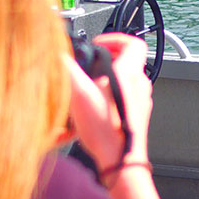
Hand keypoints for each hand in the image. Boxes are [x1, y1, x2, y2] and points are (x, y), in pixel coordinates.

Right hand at [66, 33, 152, 170]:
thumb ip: (67, 69)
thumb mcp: (79, 94)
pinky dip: (111, 96)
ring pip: (126, 80)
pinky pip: (126, 98)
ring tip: (91, 85)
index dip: (115, 38)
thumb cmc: (107, 131)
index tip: (99, 43)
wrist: (121, 160)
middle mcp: (140, 85)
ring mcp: (141, 101)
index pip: (133, 43)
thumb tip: (57, 54)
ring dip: (109, 78)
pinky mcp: (137, 116)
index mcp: (129, 74)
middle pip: (128, 61)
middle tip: (92, 63)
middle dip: (107, 59)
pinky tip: (96, 106)